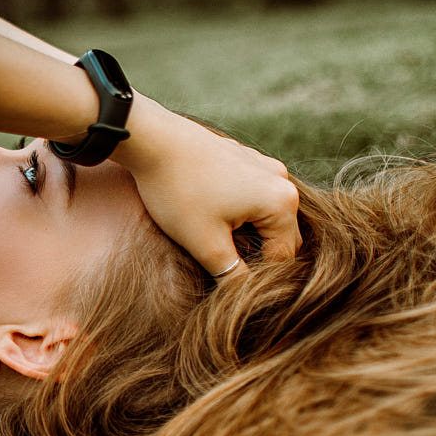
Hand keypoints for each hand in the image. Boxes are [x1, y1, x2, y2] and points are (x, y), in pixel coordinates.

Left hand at [111, 109, 300, 276]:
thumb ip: (232, 275)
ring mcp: (265, 165)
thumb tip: (246, 297)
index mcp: (281, 202)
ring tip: (212, 240)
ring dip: (246, 234)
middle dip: (255, 254)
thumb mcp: (205, 243)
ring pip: (265, 216)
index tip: (226, 282)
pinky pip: (253, 195)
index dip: (256, 276)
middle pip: (280, 235)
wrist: (152, 139)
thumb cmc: (178, 191)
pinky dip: (238, 212)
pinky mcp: (245, 158)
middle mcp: (283, 180)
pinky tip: (208, 216)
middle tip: (218, 265)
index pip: (282, 257)